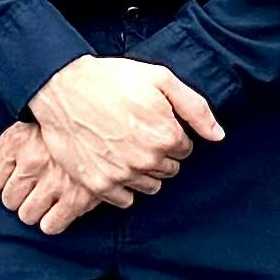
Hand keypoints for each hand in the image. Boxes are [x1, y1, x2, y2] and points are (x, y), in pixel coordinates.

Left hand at [0, 123, 109, 236]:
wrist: (105, 126)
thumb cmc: (62, 129)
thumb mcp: (28, 128)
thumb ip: (1, 146)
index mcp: (18, 142)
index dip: (2, 182)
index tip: (17, 178)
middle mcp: (33, 161)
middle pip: (9, 200)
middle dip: (20, 197)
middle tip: (35, 189)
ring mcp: (54, 181)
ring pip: (27, 215)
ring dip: (36, 211)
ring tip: (48, 198)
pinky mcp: (77, 198)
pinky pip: (50, 225)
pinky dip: (54, 222)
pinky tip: (61, 209)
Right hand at [26, 55, 224, 209]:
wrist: (61, 87)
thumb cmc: (111, 79)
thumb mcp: (160, 79)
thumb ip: (195, 108)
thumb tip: (218, 136)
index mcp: (165, 134)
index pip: (185, 149)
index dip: (171, 133)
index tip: (153, 121)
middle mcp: (146, 160)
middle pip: (170, 169)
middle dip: (159, 153)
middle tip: (137, 132)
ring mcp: (121, 175)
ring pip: (150, 187)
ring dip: (143, 171)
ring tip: (125, 147)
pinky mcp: (99, 185)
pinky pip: (125, 200)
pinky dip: (123, 186)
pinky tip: (113, 163)